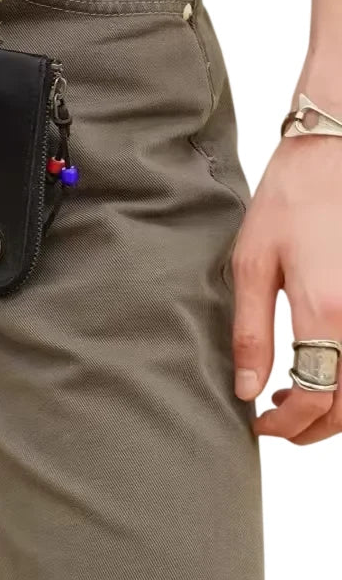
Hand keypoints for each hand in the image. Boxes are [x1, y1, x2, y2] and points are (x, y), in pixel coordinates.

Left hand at [232, 100, 341, 442]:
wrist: (335, 152)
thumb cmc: (289, 201)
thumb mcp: (252, 265)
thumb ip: (251, 334)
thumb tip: (247, 391)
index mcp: (327, 312)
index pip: (315, 398)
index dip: (286, 424)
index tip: (259, 424)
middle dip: (315, 427)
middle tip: (279, 425)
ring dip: (337, 406)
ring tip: (298, 398)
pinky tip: (323, 365)